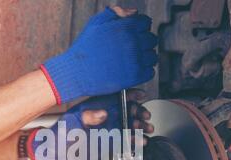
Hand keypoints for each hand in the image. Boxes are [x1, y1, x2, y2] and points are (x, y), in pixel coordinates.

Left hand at [29, 89, 153, 159]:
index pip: (117, 96)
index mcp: (97, 106)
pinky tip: (141, 142)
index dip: (130, 94)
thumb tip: (103, 113)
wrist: (55, 152)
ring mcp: (108, 130)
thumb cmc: (61, 133)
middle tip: (144, 116)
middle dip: (139, 112)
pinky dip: (134, 143)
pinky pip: (125, 142)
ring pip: (129, 126)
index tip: (140, 95)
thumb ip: (89, 116)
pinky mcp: (109, 144)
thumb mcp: (73, 120)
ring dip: (140, 128)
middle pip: (127, 111)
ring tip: (146, 129)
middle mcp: (105, 117)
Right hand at [41, 6, 157, 104]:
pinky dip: (144, 71)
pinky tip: (134, 69)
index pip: (146, 23)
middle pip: (151, 39)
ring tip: (133, 59)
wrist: (77, 73)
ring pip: (153, 56)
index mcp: (125, 27)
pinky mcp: (134, 76)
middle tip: (132, 47)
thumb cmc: (85, 48)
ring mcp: (135, 60)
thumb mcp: (95, 23)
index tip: (133, 33)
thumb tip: (134, 12)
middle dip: (143, 42)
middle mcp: (132, 43)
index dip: (139, 27)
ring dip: (145, 57)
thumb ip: (115, 13)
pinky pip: (150, 72)